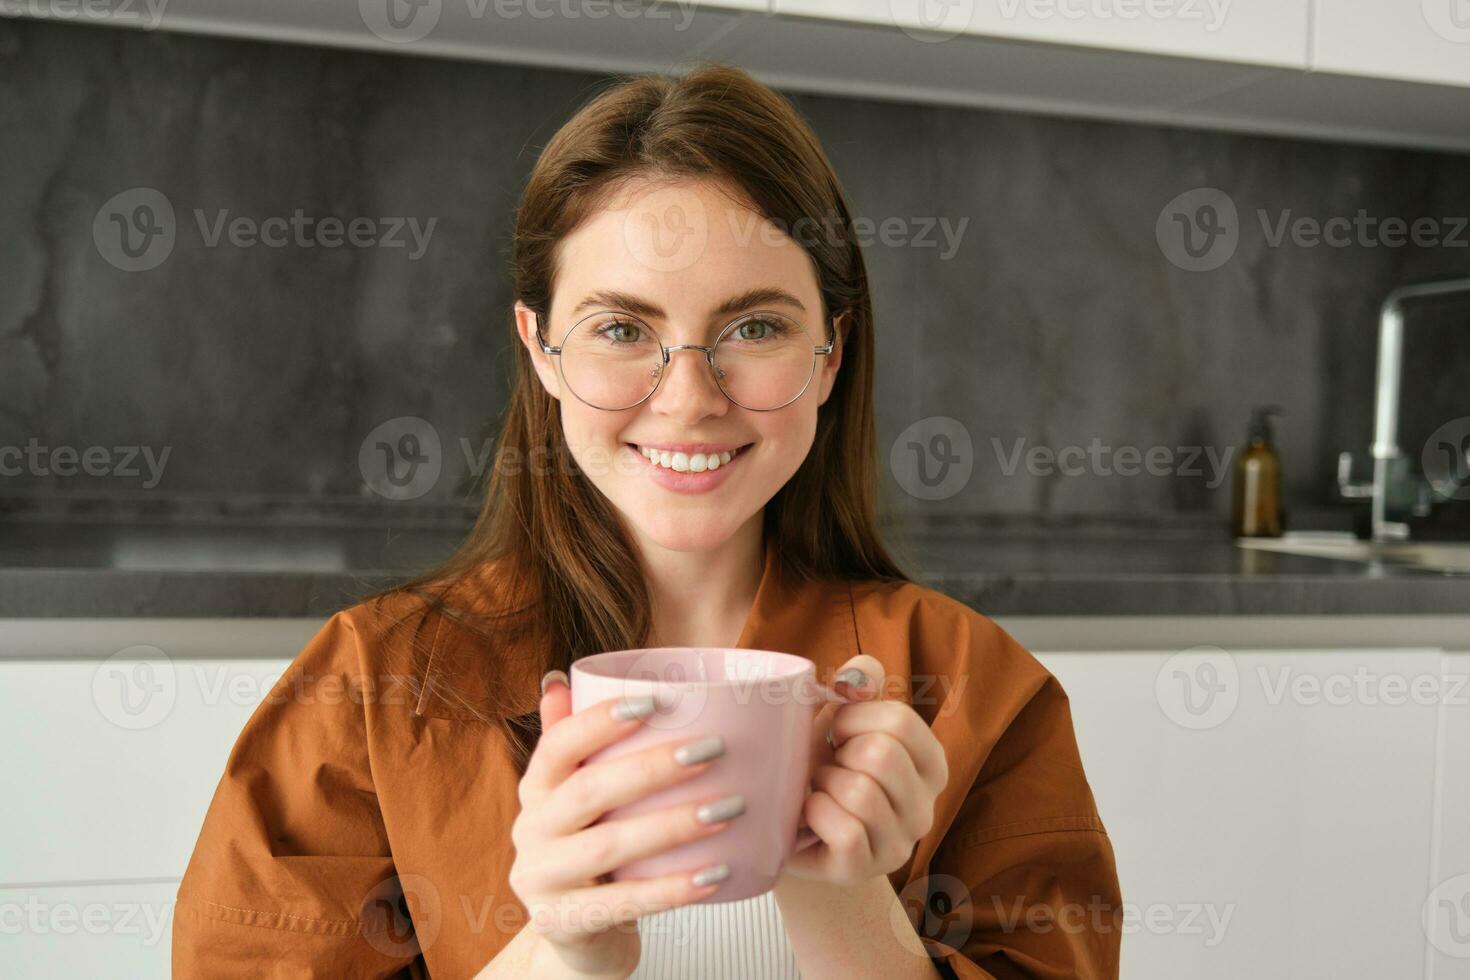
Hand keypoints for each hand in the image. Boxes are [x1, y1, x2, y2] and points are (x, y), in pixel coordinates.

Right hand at [506, 671, 740, 978]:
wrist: (576, 938)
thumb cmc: (591, 855)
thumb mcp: (577, 801)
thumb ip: (574, 744)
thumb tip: (561, 677)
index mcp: (537, 789)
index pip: (558, 745)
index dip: (600, 721)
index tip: (654, 702)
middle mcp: (530, 830)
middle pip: (588, 791)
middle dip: (652, 767)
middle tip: (714, 749)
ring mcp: (542, 880)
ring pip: (608, 846)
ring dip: (673, 824)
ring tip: (729, 808)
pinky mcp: (564, 923)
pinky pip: (623, 904)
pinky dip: (673, 889)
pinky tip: (717, 873)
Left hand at [782, 654, 948, 886]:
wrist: (788, 827)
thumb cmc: (820, 763)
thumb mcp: (841, 716)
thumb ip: (858, 682)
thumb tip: (855, 679)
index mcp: (930, 764)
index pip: (901, 721)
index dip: (854, 717)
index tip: (837, 732)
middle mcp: (925, 808)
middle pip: (883, 755)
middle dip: (839, 754)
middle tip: (828, 767)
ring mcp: (899, 845)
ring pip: (861, 793)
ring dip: (823, 784)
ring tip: (819, 791)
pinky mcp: (864, 869)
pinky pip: (844, 830)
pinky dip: (815, 814)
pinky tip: (810, 816)